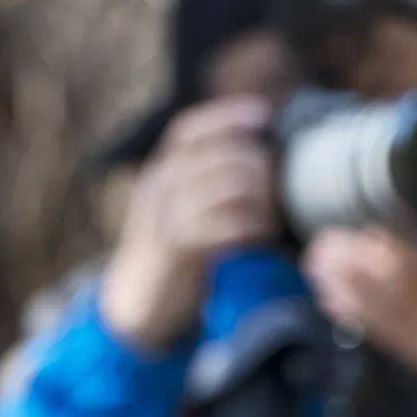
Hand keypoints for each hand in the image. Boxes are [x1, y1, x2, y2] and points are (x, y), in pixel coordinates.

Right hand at [100, 95, 275, 349]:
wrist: (137, 303)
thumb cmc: (173, 249)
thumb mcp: (177, 205)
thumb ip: (204, 179)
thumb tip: (261, 153)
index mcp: (160, 170)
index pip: (190, 129)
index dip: (227, 116)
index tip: (263, 113)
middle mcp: (159, 186)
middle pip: (219, 154)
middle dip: (258, 164)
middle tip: (279, 184)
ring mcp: (165, 216)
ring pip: (226, 186)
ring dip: (260, 197)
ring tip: (272, 214)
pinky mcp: (177, 249)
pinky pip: (224, 225)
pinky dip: (251, 226)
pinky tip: (262, 234)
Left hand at [302, 228, 416, 384]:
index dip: (386, 248)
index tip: (361, 226)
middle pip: (391, 289)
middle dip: (352, 266)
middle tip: (324, 243)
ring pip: (379, 312)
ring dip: (341, 287)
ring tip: (317, 264)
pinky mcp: (415, 353)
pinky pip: (379, 333)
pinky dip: (351, 314)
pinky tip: (329, 296)